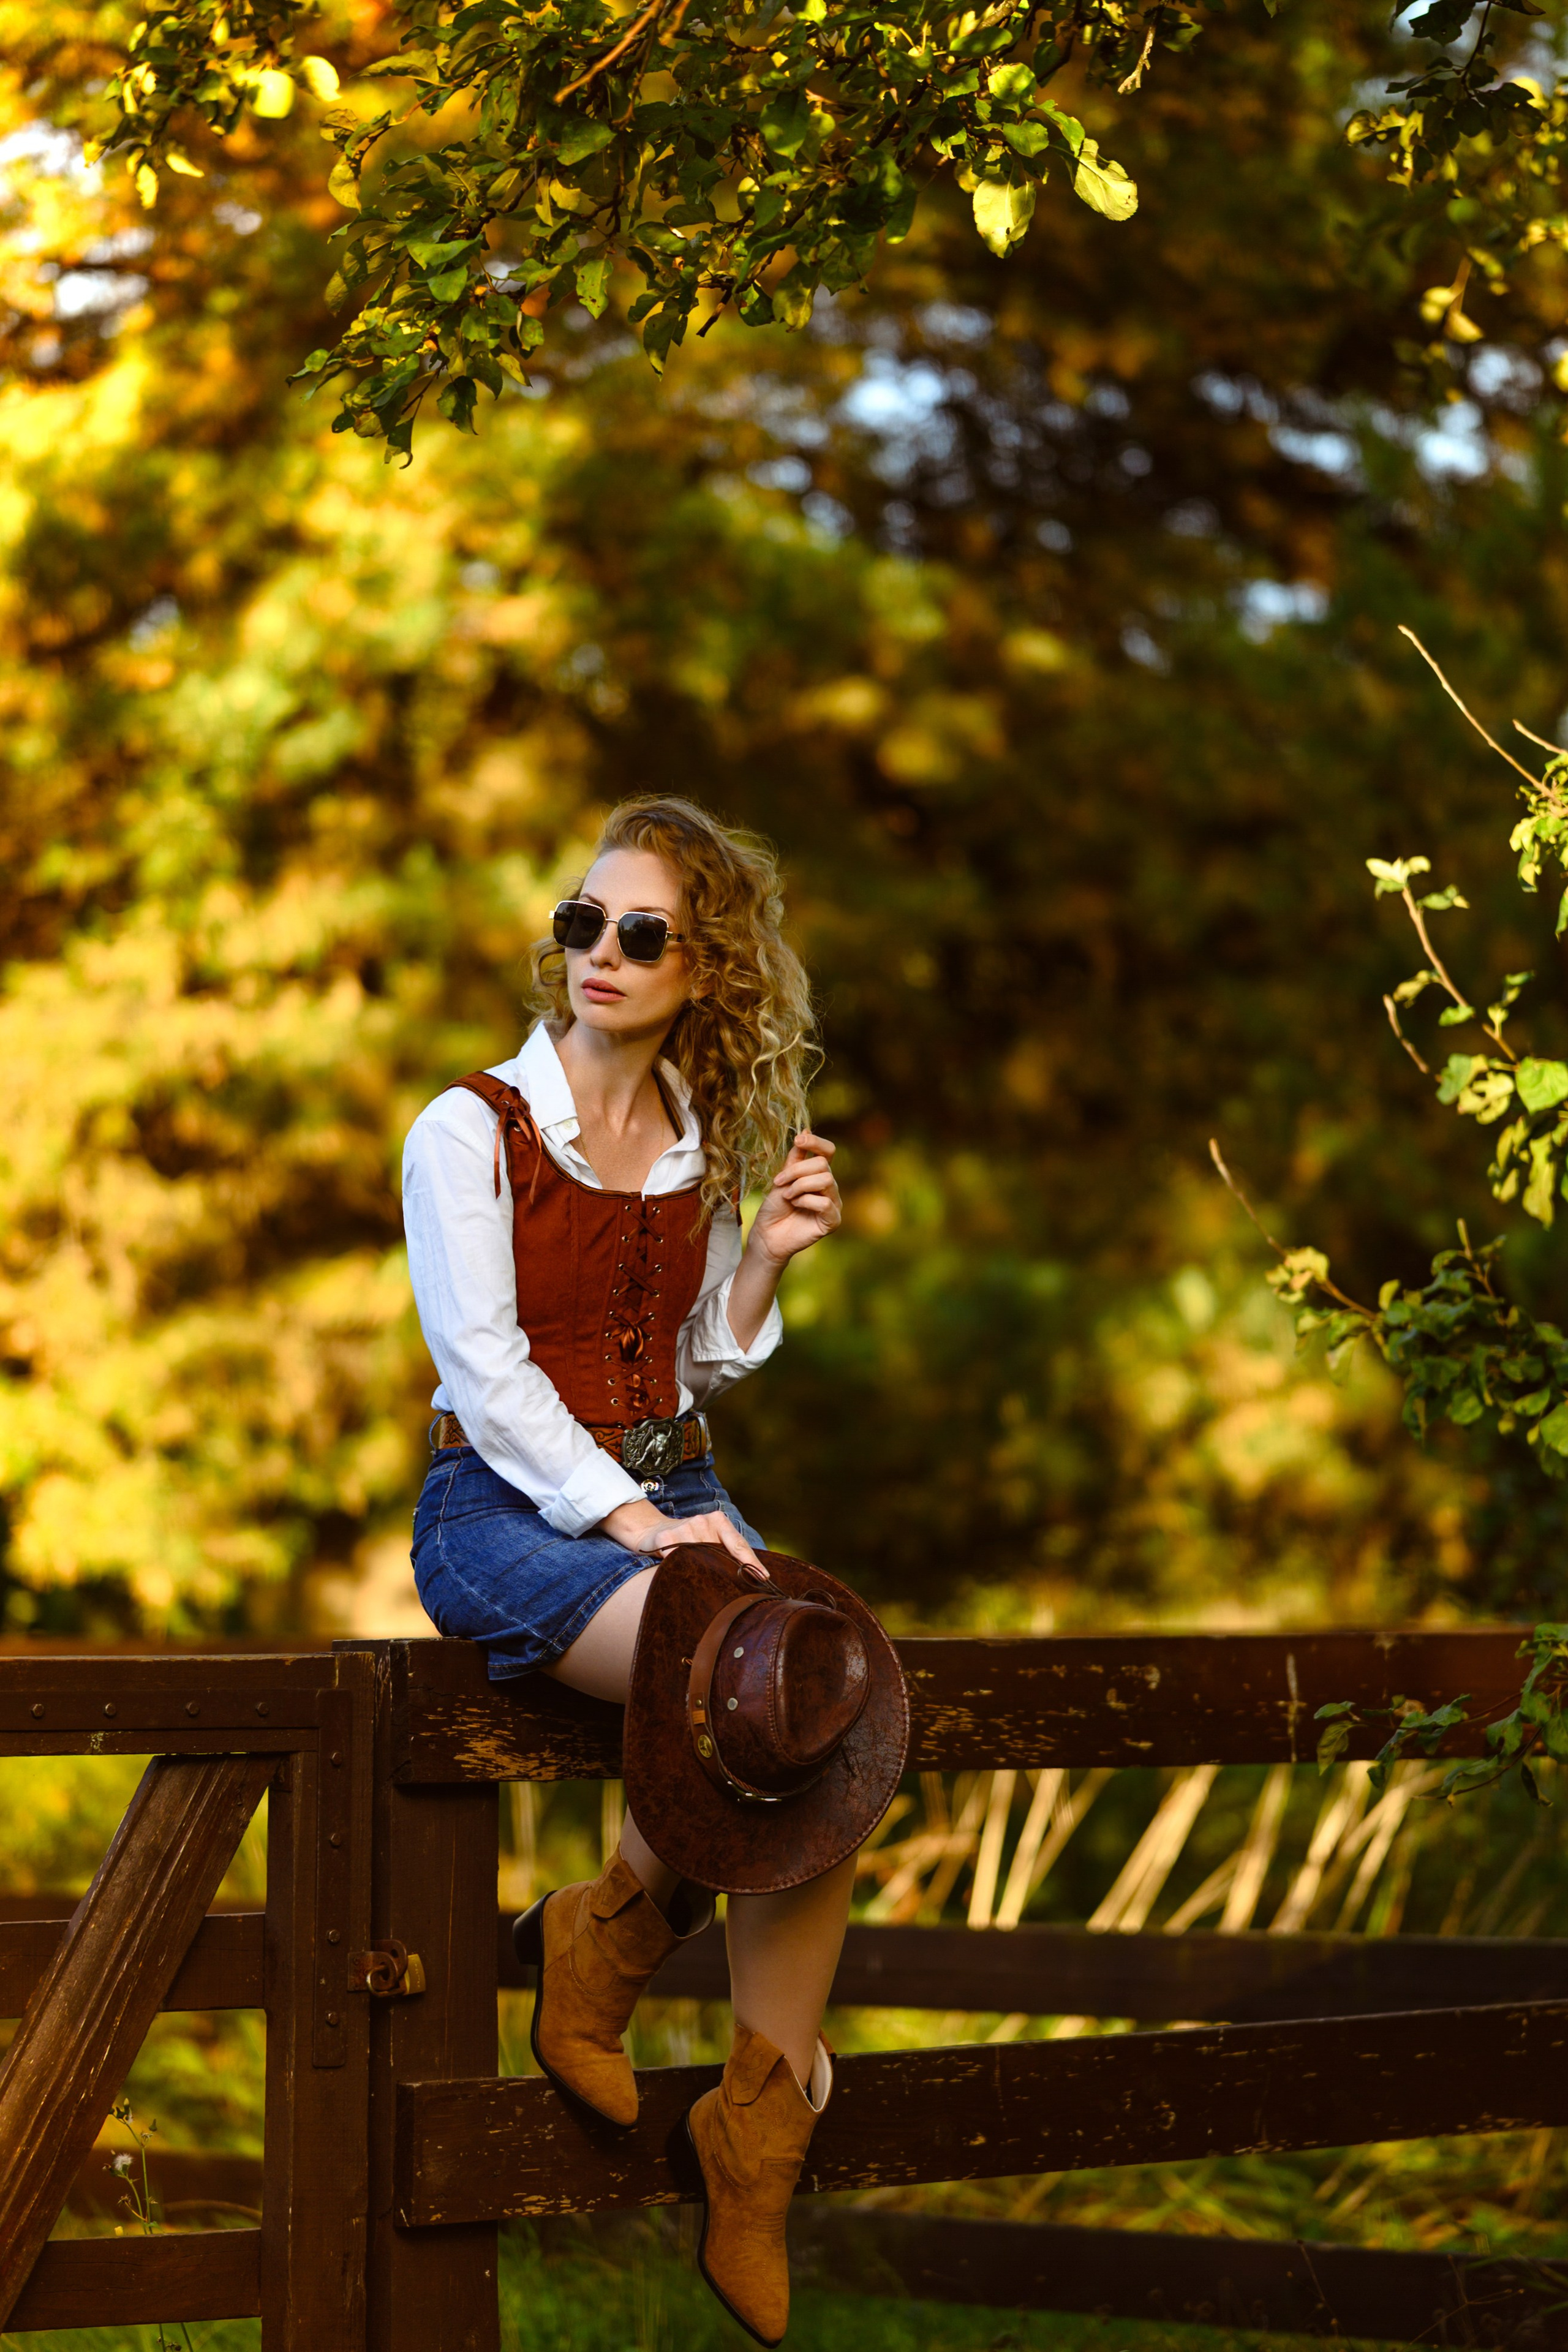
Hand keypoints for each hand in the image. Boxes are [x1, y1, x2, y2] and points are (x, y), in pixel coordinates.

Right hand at [598, 1500, 768, 1576]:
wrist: (650, 1530)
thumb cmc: (686, 1539)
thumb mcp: (707, 1538)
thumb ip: (724, 1549)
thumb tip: (752, 1573)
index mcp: (718, 1520)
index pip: (739, 1544)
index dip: (752, 1562)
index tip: (764, 1577)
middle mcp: (703, 1521)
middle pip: (722, 1553)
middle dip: (731, 1572)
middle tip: (742, 1591)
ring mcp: (685, 1527)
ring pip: (701, 1559)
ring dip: (705, 1573)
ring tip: (706, 1585)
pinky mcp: (667, 1538)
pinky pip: (679, 1560)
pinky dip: (682, 1570)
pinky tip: (681, 1574)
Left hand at [749, 1130, 840, 1267]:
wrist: (767, 1235)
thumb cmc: (774, 1207)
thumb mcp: (783, 1177)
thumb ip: (795, 1158)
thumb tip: (805, 1130)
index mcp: (819, 1174)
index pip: (828, 1151)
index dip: (816, 1142)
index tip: (798, 1141)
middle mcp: (830, 1187)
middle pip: (823, 1165)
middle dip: (797, 1171)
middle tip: (779, 1182)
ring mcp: (833, 1204)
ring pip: (826, 1180)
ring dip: (800, 1186)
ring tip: (787, 1196)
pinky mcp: (833, 1220)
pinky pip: (825, 1202)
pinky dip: (806, 1201)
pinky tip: (796, 1206)